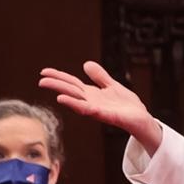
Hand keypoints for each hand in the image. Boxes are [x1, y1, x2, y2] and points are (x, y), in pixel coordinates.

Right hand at [39, 61, 154, 137]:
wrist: (142, 119)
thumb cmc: (127, 105)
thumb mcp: (112, 85)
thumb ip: (100, 76)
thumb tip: (86, 64)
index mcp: (92, 94)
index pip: (71, 83)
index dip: (58, 77)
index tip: (43, 72)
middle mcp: (92, 102)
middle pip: (72, 92)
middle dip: (58, 86)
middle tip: (41, 81)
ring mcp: (100, 110)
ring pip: (81, 104)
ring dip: (70, 100)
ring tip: (57, 95)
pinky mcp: (110, 116)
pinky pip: (95, 112)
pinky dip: (86, 108)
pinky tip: (81, 105)